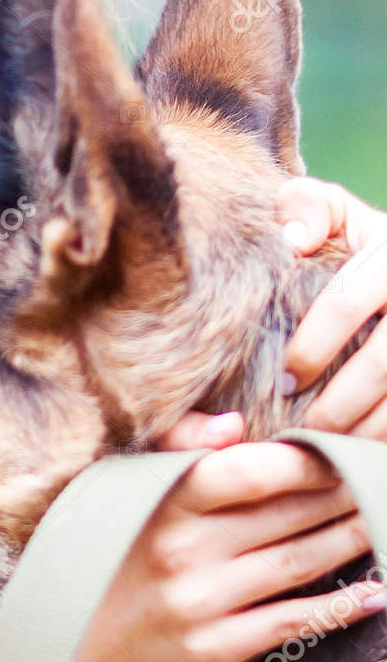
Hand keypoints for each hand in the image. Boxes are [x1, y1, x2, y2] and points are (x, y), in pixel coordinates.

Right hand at [68, 441, 381, 661]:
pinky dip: (341, 606)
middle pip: (287, 516)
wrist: (87, 647)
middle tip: (375, 480)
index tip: (339, 450)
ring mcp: (201, 603)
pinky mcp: (216, 648)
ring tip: (379, 520)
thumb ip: (179, 447)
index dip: (304, 460)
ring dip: (350, 540)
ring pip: (299, 563)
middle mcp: (183, 552)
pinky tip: (374, 592)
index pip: (247, 471)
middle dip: (343, 495)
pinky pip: (293, 621)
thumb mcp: (130, 492)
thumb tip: (235, 425)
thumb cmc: (123, 555)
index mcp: (166, 504)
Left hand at [276, 177, 386, 435]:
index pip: (346, 303)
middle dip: (337, 406)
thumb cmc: (365, 245)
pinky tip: (358, 454)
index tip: (284, 381)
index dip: (311, 348)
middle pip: (382, 366)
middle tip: (301, 432)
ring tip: (328, 453)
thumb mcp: (341, 213)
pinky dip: (386, 441)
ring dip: (366, 433)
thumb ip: (307, 207)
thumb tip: (294, 239)